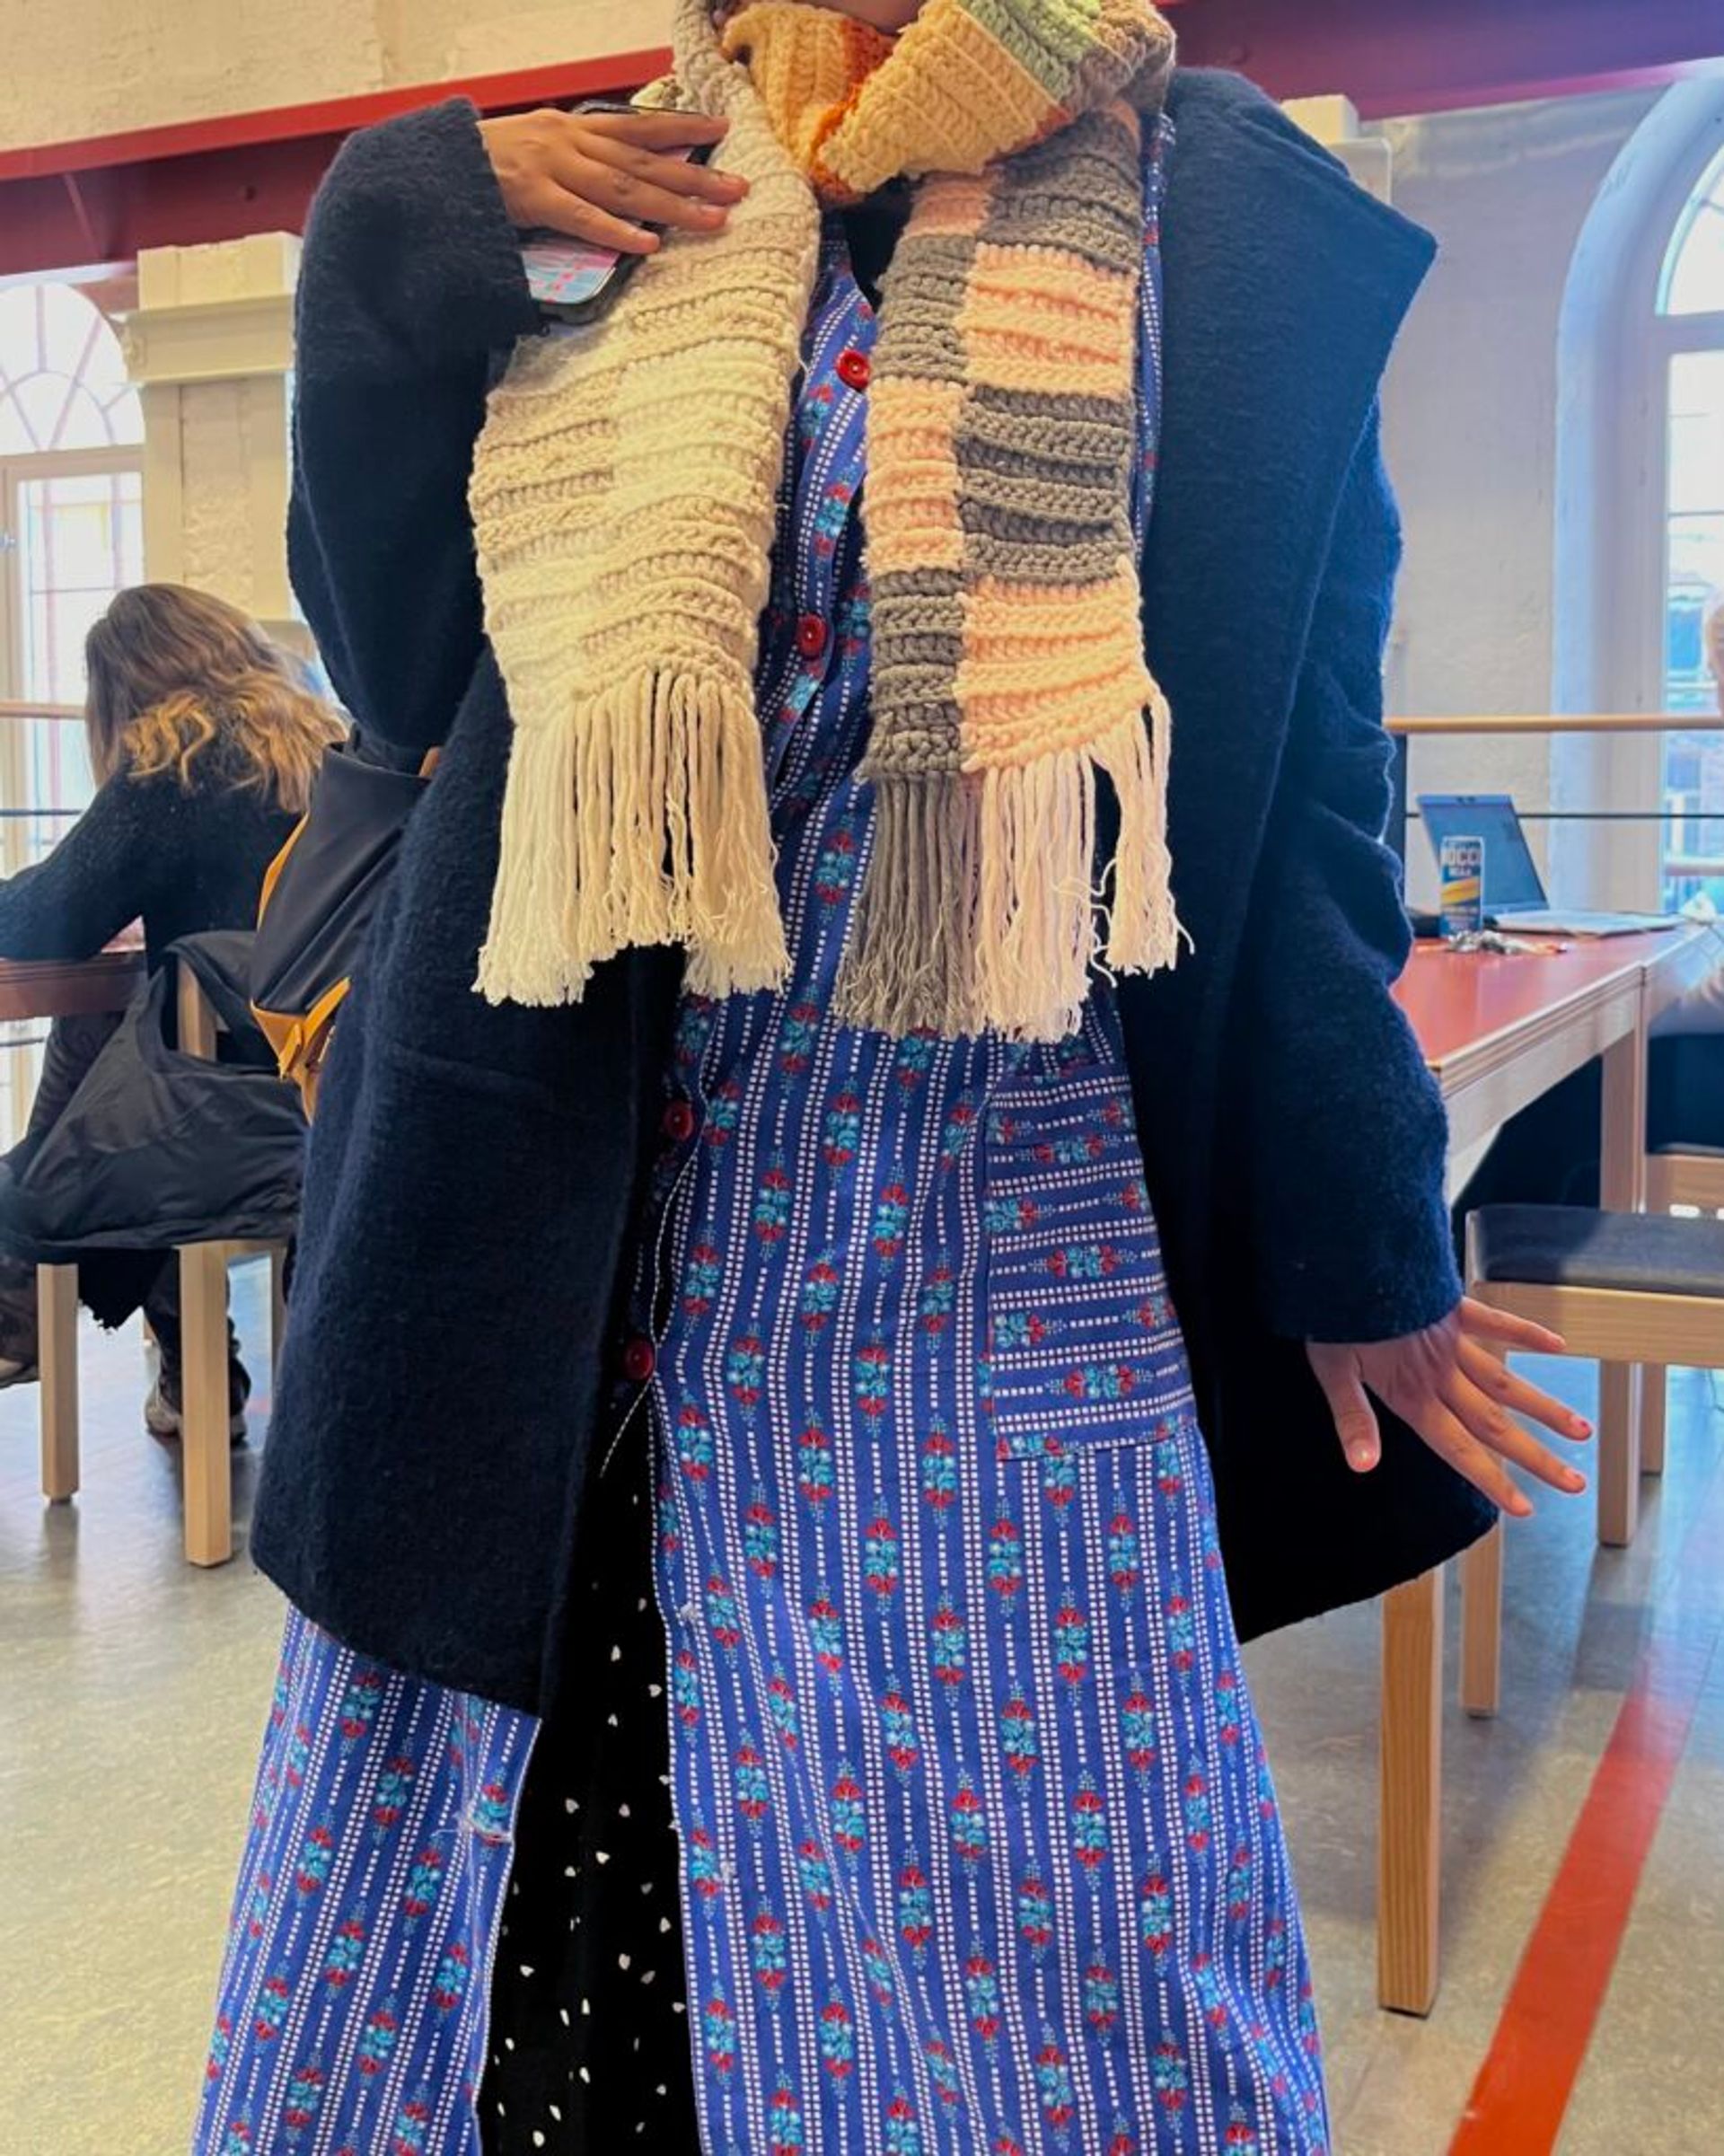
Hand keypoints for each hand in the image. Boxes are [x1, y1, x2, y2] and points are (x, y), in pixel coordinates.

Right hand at [477, 107, 745, 254]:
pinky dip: (616, 231)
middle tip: (738, 188)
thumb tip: (616, 174)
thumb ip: (576, 159)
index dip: (682, 128)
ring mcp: (551, 168)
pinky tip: (648, 244)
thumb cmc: (484, 164)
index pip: (637, 126)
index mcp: (571, 128)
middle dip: (694, 174)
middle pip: (643, 160)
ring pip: (624, 188)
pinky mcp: (531, 198)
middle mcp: (568, 141)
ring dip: (672, 205)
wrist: (431, 165)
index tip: (723, 131)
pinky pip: (581, 218)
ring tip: (712, 219)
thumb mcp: (535, 147)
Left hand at [1306, 1299, 1591, 1518]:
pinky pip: (1497, 1321)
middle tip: (1575, 1484)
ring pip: (1506, 1381)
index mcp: (1411, 1393)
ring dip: (1544, 1407)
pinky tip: (1557, 1345)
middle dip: (1535, 1457)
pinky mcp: (1453, 1306)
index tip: (1524, 1509)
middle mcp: (1442, 1373)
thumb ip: (1353, 1419)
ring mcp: (1452, 1338)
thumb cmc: (1334, 1315)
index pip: (1457, 1447)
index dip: (1490, 1479)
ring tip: (1581, 1430)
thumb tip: (1364, 1467)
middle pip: (1495, 1423)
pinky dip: (1527, 1333)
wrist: (1348, 1258)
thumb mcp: (1330, 1371)